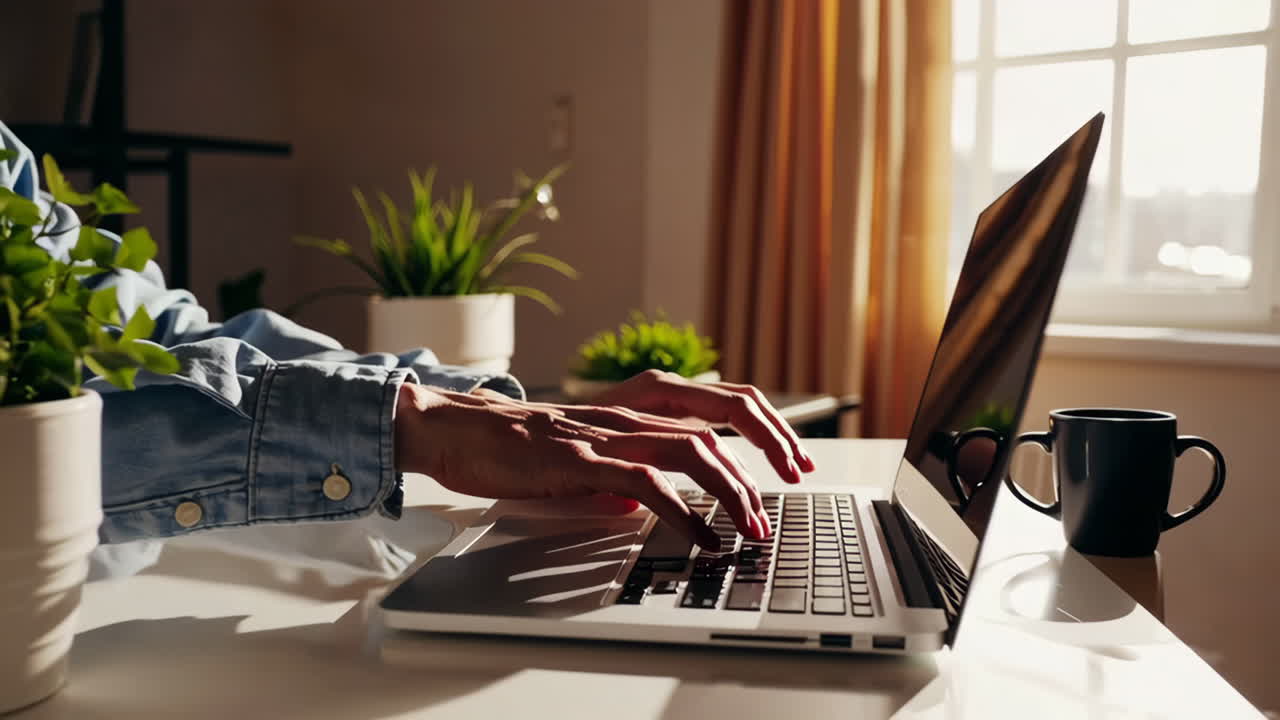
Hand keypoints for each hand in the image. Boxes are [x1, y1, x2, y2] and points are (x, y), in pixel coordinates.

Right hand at [394, 380, 794, 549]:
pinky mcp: (582, 460)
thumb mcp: (581, 463)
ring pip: (693, 451)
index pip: (718, 409)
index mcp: (634, 412)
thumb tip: (643, 506)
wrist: (459, 430)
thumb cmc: (515, 446)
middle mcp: (629, 416)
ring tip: (748, 529)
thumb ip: (617, 476)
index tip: (788, 466)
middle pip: (718, 429)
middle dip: (760, 467)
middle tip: (775, 509)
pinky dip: (683, 510)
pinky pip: (647, 482)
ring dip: (731, 493)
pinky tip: (700, 535)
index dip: (763, 432)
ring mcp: (607, 435)